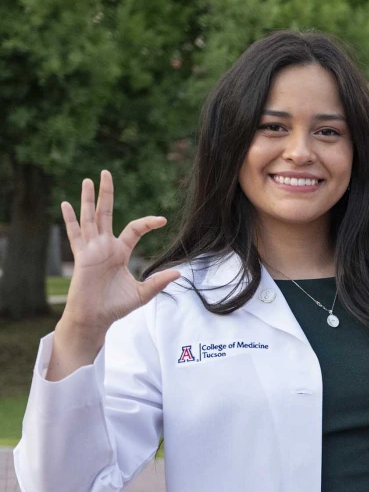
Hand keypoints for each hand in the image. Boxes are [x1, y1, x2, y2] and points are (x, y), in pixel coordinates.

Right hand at [57, 171, 180, 340]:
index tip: (162, 220)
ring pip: (89, 218)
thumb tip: (179, 273)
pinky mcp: (81, 256)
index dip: (147, 223)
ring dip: (87, 199)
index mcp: (119, 252)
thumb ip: (158, 282)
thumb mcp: (142, 293)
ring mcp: (91, 249)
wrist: (95, 318)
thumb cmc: (116, 306)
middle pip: (105, 213)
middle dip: (106, 194)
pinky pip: (74, 235)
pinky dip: (70, 220)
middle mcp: (104, 246)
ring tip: (87, 180)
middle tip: (106, 173)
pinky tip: (66, 204)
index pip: (134, 229)